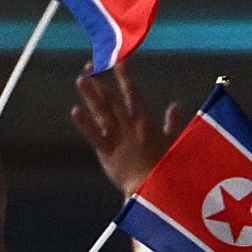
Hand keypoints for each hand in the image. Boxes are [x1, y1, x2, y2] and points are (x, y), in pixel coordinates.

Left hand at [69, 66, 170, 197]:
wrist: (155, 190)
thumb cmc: (167, 168)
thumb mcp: (175, 143)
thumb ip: (173, 123)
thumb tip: (176, 105)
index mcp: (145, 124)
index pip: (134, 94)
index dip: (125, 77)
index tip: (118, 61)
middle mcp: (129, 127)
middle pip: (112, 99)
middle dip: (102, 81)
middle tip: (91, 64)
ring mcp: (116, 138)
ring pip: (101, 112)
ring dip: (90, 95)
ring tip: (81, 79)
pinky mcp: (106, 152)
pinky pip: (94, 135)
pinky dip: (84, 123)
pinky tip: (75, 110)